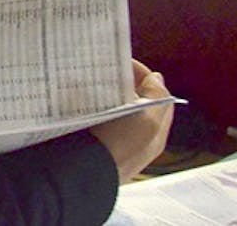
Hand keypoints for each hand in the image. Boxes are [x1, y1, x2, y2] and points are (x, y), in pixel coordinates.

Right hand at [90, 59, 175, 182]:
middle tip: (106, 70)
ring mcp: (111, 141)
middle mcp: (134, 138)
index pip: (157, 96)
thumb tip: (157, 78)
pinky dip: (88, 107)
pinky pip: (92, 118)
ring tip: (90, 83)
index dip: (144, 76)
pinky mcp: (90, 143)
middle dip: (123, 84)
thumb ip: (157, 97)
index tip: (124, 62)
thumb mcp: (147, 120)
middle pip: (133, 102)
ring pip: (112, 109)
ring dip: (104, 95)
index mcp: (153, 132)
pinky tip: (78, 101)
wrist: (82, 174)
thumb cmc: (117, 148)